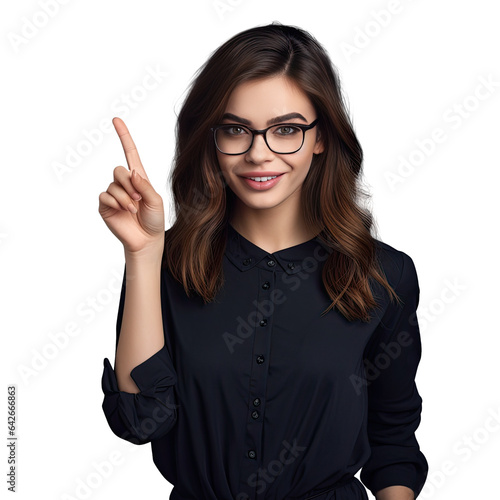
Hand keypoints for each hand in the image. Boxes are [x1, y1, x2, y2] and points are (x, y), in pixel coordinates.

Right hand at [98, 117, 164, 255]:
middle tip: (138, 199)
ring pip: (113, 185)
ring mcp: (113, 194)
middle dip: (129, 184)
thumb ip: (145, 185)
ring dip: (125, 197)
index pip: (130, 153)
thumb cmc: (154, 220)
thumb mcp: (155, 200)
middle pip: (118, 169)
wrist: (147, 240)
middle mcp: (124, 184)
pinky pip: (105, 196)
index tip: (116, 119)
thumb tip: (132, 172)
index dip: (124, 136)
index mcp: (139, 178)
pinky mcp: (105, 206)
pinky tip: (124, 211)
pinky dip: (116, 203)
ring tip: (133, 209)